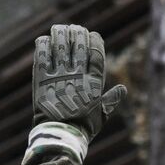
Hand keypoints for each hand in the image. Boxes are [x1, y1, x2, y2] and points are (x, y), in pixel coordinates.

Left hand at [32, 23, 126, 138]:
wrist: (61, 135)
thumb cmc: (83, 127)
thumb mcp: (102, 115)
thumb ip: (111, 100)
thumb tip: (122, 89)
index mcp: (94, 83)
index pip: (97, 54)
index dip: (95, 41)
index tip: (93, 34)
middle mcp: (78, 76)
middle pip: (79, 45)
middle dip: (77, 33)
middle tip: (75, 28)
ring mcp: (60, 76)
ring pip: (61, 46)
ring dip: (60, 34)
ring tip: (59, 28)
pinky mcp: (43, 79)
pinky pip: (42, 56)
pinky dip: (43, 45)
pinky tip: (44, 39)